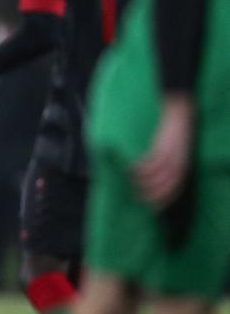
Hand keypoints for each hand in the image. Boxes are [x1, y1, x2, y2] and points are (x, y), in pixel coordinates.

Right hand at [133, 94, 194, 208]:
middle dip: (149, 195)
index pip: (173, 190)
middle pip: (163, 187)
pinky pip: (147, 164)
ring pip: (153, 178)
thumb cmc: (173, 128)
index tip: (151, 207)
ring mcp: (169, 155)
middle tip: (136, 196)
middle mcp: (178, 162)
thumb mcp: (175, 149)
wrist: (178, 106)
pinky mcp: (160, 146)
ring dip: (140, 182)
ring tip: (131, 181)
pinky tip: (131, 168)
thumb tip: (150, 176)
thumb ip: (165, 162)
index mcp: (183, 164)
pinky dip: (137, 170)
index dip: (162, 201)